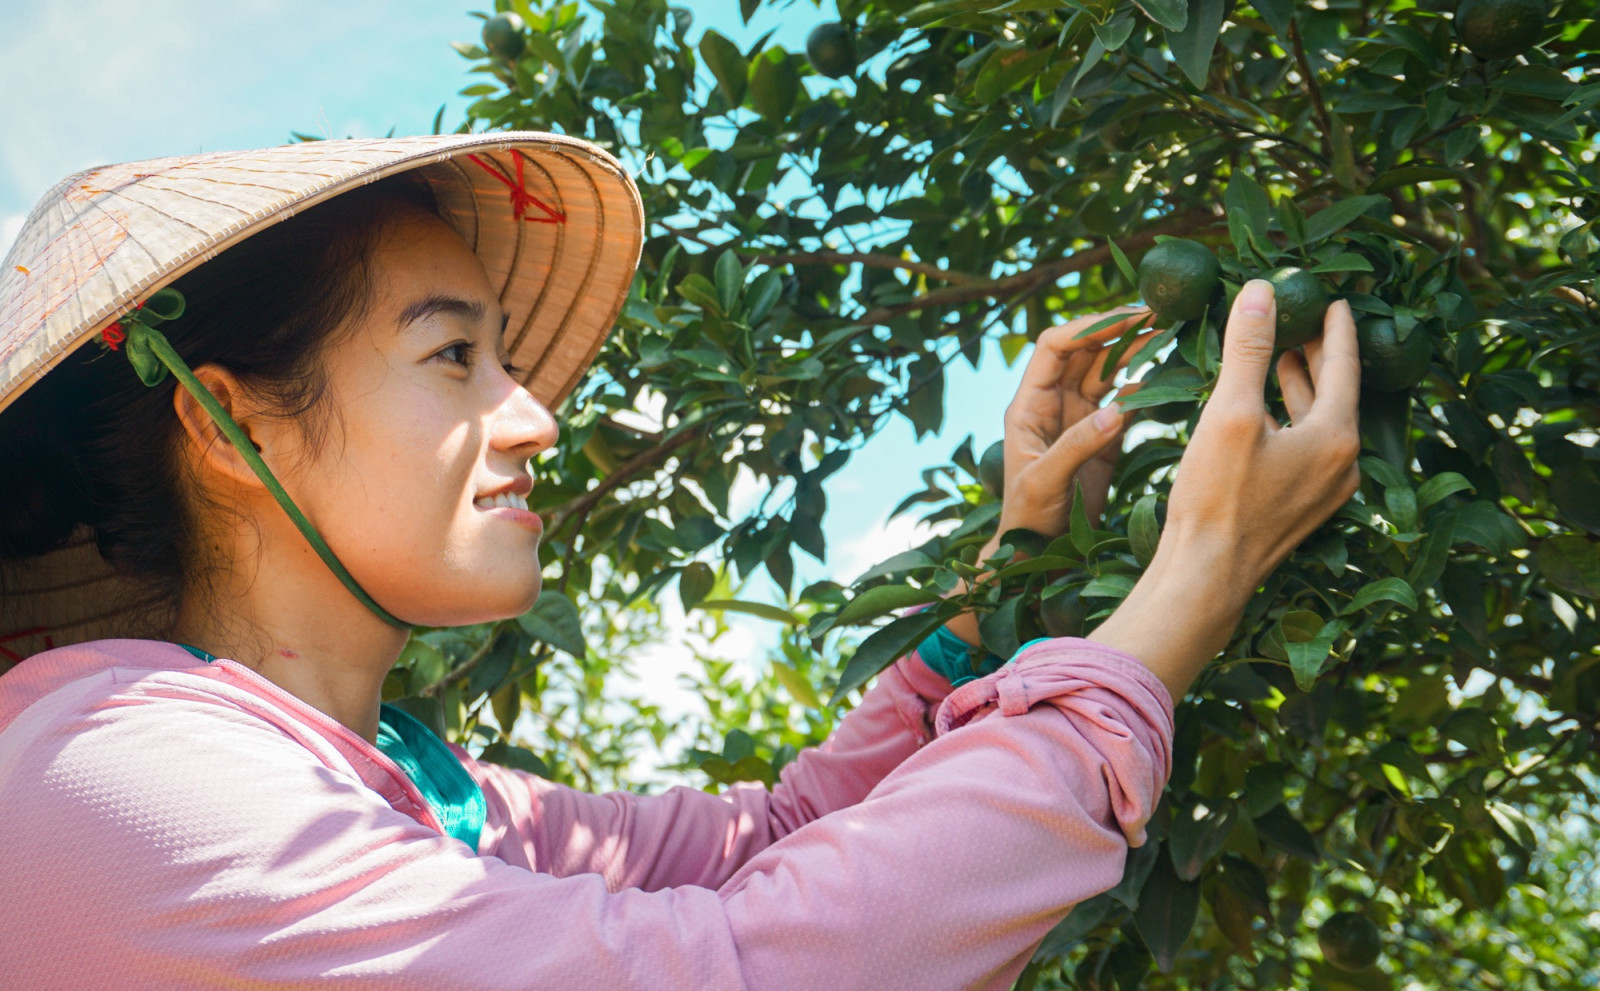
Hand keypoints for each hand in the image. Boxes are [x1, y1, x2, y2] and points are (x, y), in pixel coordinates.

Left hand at [983, 306, 1158, 557]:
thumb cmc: (1028, 519)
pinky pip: (1122, 399)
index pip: (1053, 346)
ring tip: (1169, 333)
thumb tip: (1116, 410)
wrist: (1035, 554)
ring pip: (1106, 370)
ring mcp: (1078, 417)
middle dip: (1118, 329)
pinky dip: (1143, 384)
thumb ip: (1076, 446)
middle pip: (1084, 350)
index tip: (1125, 318)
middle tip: (1159, 314)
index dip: (1087, 326)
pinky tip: (1168, 374)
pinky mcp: (1100, 436)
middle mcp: (1052, 403)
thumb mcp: (1046, 482)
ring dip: (1134, 349)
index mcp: (1029, 405)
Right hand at [1089, 279, 1361, 700]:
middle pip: (1334, 394)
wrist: (1206, 576)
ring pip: (1317, 423)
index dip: (1336, 329)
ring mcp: (1322, 491)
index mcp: (1335, 438)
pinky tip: (1259, 413)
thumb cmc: (1217, 498)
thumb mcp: (1230, 414)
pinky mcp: (1298, 508)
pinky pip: (1303, 449)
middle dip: (1315, 355)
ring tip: (1277, 357)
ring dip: (1298, 388)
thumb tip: (1260, 291)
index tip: (1336, 300)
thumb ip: (1249, 351)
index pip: (1343, 366)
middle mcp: (1341, 466)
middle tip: (1300, 320)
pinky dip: (1287, 420)